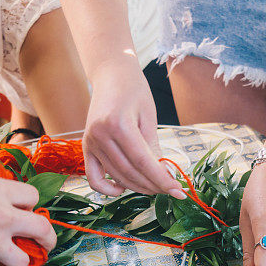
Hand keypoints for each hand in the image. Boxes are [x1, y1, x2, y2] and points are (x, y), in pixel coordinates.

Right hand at [83, 58, 185, 198]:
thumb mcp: (149, 117)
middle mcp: (100, 135)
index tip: (179, 191)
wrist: (111, 74)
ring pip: (117, 176)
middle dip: (153, 186)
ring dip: (138, 187)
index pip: (143, 162)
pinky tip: (122, 189)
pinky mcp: (86, 146)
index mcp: (118, 124)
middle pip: (130, 172)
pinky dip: (107, 189)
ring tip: (155, 188)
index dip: (162, 180)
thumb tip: (165, 176)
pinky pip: (93, 177)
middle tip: (171, 190)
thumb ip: (153, 148)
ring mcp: (91, 142)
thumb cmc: (135, 91)